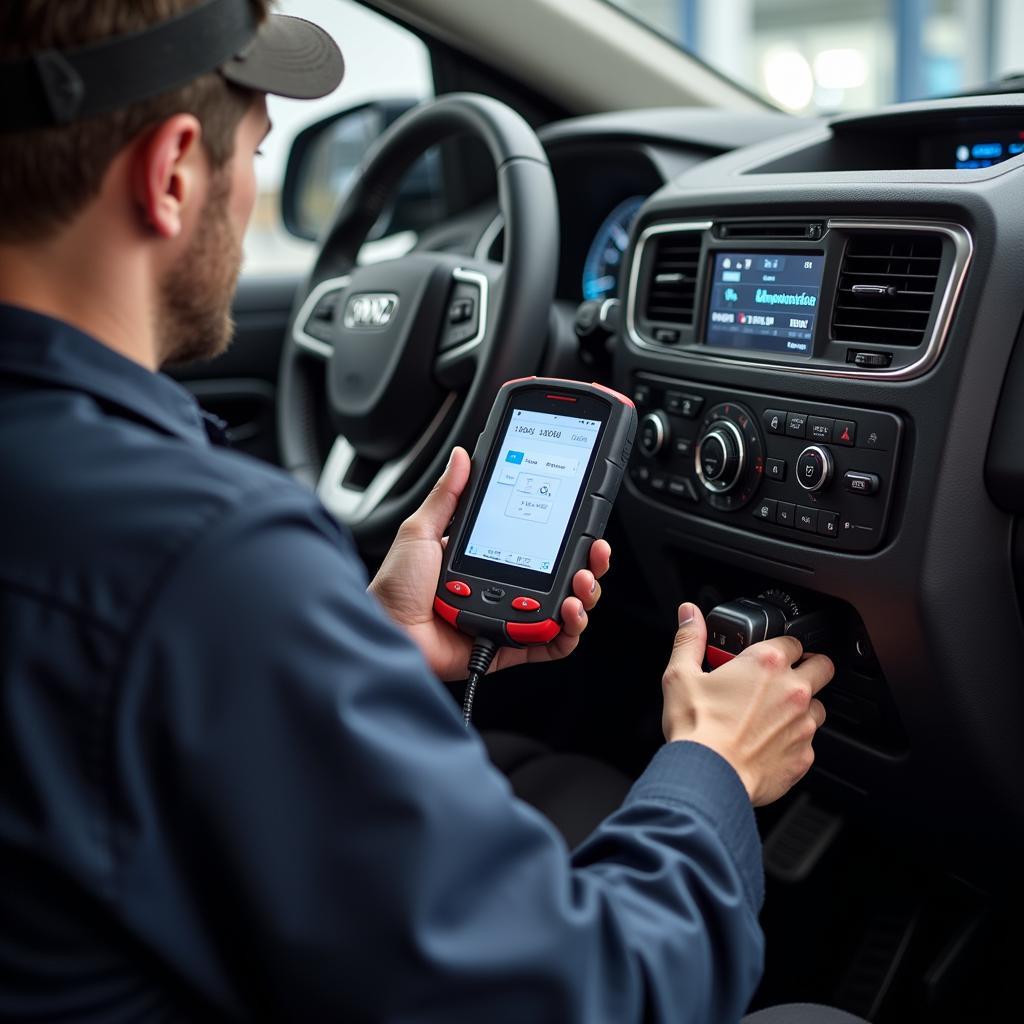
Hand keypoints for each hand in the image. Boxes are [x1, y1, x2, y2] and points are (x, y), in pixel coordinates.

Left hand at [369, 447, 611, 681]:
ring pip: (564, 609)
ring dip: (583, 595)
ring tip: (582, 582)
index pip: (538, 544)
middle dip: (587, 564)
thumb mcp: (420, 531)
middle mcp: (504, 588)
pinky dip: (568, 631)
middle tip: (594, 551)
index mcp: (487, 558)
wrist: (387, 630)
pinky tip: (569, 613)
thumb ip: (447, 496)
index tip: (582, 519)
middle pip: (561, 577)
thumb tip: (462, 458)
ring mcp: (510, 619)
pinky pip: (551, 644)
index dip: (565, 535)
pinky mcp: (510, 648)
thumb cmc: (394, 587)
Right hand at [661, 603, 833, 805]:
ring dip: (802, 707)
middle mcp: (792, 690)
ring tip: (772, 715)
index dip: (782, 645)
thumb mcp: (681, 675)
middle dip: (809, 667)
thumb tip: (689, 614)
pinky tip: (768, 744)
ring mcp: (802, 724)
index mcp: (766, 663)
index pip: (794, 640)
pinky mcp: (804, 756)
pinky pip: (808, 743)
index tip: (769, 655)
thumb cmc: (697, 728)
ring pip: (819, 707)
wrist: (708, 777)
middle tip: (784, 677)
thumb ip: (689, 639)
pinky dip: (792, 741)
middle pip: (823, 667)